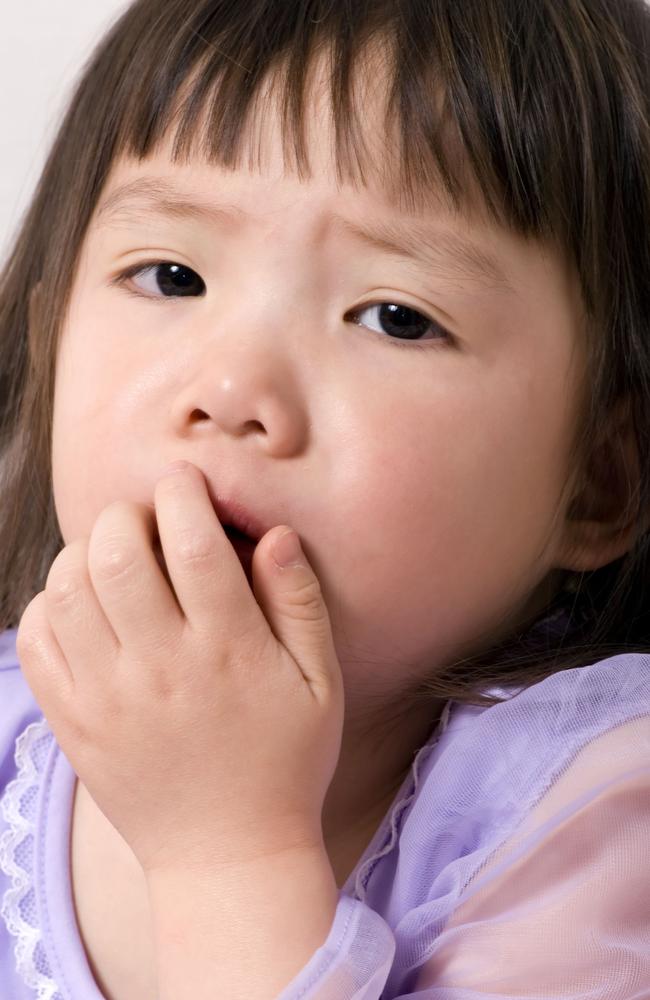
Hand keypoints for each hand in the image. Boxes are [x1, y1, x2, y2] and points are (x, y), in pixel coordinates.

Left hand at [16, 462, 344, 874]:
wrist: (227, 855)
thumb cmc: (286, 761)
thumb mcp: (320, 682)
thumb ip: (299, 601)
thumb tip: (273, 533)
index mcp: (227, 650)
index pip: (192, 542)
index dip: (184, 493)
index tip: (187, 483)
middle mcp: (159, 668)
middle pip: (115, 553)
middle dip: (128, 514)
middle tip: (150, 521)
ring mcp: (107, 697)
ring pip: (67, 588)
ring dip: (87, 552)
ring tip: (117, 558)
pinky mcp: (73, 722)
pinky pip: (37, 639)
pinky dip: (51, 603)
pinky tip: (87, 604)